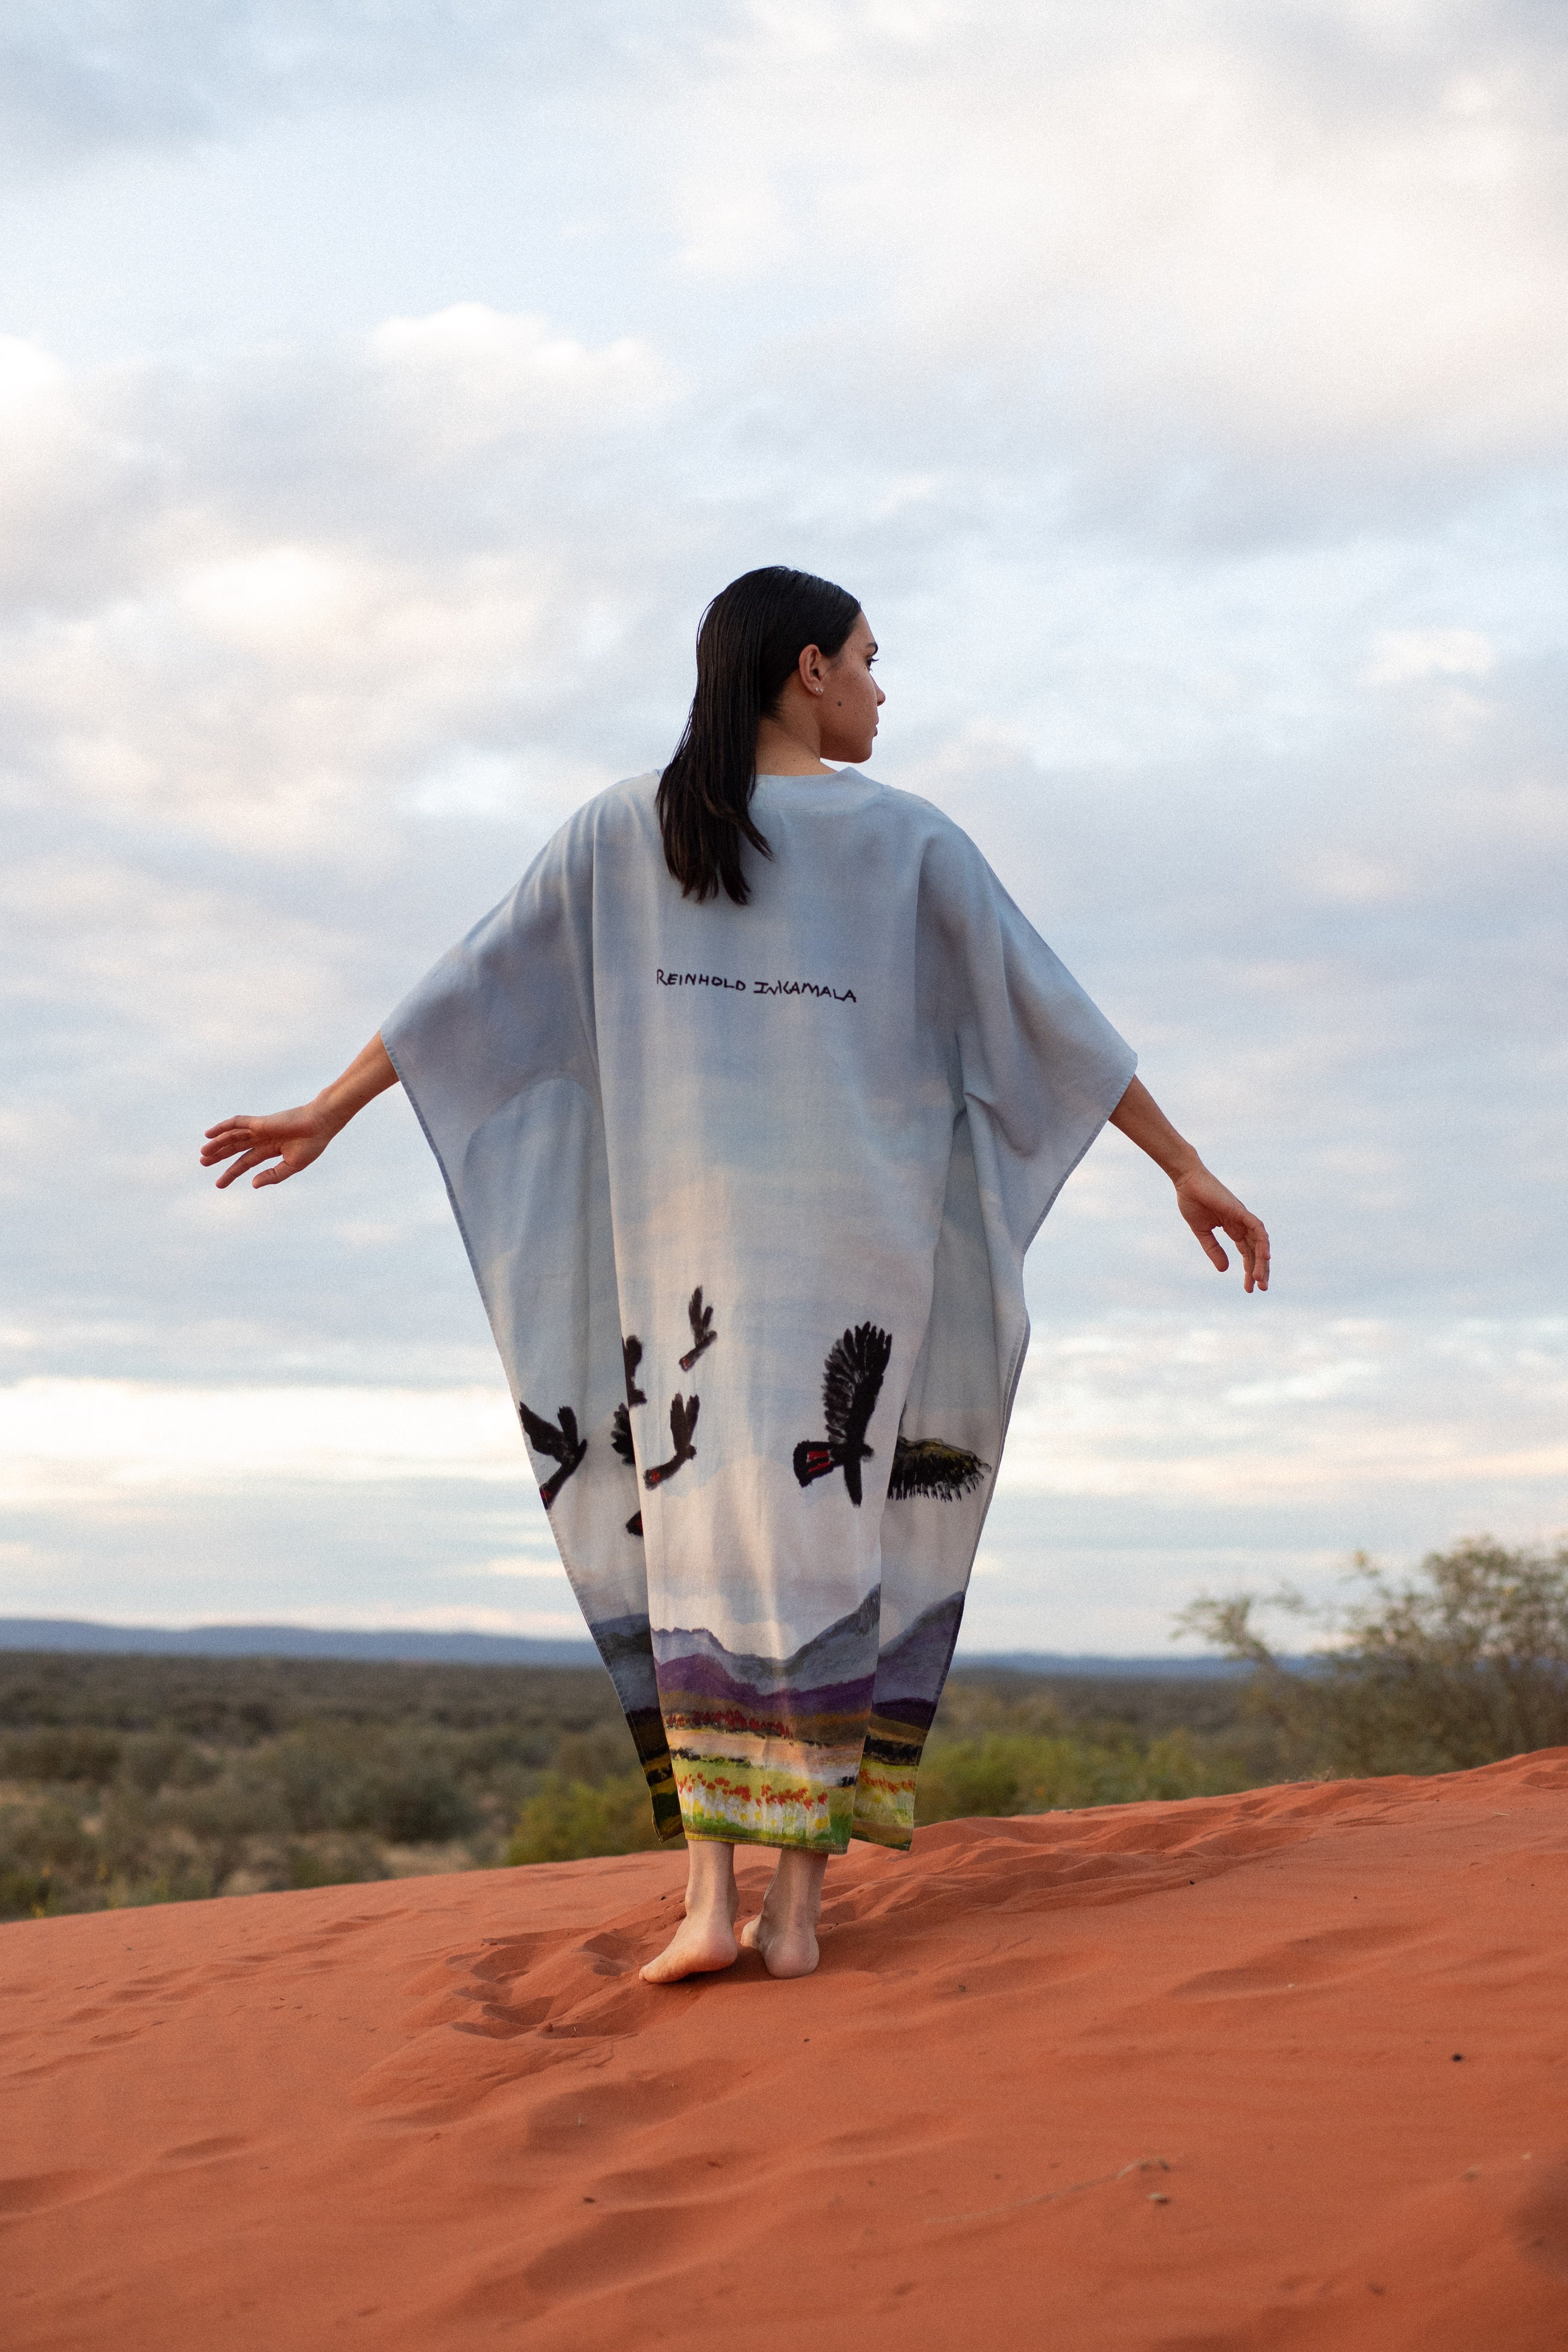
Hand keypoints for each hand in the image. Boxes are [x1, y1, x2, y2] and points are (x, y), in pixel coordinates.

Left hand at [201, 1104, 334, 1189]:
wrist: (320, 1125)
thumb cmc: (312, 1145)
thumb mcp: (292, 1166)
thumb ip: (273, 1176)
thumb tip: (253, 1184)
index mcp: (271, 1150)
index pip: (246, 1162)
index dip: (232, 1173)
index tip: (219, 1184)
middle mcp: (262, 1139)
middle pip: (235, 1148)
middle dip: (219, 1156)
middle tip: (203, 1163)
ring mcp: (260, 1129)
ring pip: (233, 1137)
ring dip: (217, 1144)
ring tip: (203, 1153)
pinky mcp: (259, 1122)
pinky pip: (236, 1123)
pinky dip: (222, 1127)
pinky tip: (209, 1133)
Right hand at [1174, 1167, 1269, 1292]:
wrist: (1186, 1181)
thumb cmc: (1192, 1202)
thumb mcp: (1202, 1233)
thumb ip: (1213, 1250)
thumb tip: (1224, 1270)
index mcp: (1233, 1229)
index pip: (1247, 1253)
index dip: (1250, 1270)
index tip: (1249, 1289)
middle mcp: (1242, 1224)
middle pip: (1257, 1250)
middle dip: (1261, 1270)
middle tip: (1262, 1289)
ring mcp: (1242, 1217)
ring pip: (1260, 1242)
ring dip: (1262, 1261)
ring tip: (1260, 1280)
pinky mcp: (1240, 1211)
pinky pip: (1257, 1228)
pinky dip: (1262, 1242)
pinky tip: (1265, 1257)